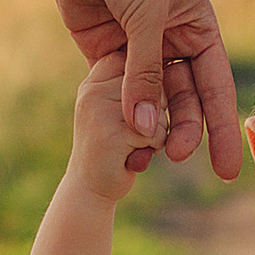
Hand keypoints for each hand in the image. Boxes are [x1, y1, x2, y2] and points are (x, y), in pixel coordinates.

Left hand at [0, 0, 242, 175]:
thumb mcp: (147, 17)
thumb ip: (145, 76)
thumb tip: (145, 130)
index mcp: (197, 26)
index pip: (214, 86)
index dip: (220, 128)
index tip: (224, 170)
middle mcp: (170, 39)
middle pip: (183, 99)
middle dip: (183, 130)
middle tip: (175, 157)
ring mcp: (135, 44)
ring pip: (149, 98)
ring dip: (150, 124)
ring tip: (148, 149)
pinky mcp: (102, 46)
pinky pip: (116, 86)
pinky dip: (119, 107)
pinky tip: (120, 129)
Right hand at [66, 51, 159, 203]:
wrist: (88, 189)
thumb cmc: (111, 146)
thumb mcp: (117, 108)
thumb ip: (135, 85)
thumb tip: (166, 71)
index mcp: (95, 78)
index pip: (140, 64)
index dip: (149, 90)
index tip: (132, 112)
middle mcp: (93, 88)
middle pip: (154, 85)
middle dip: (156, 113)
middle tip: (132, 132)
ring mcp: (99, 109)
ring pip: (157, 109)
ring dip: (155, 132)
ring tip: (130, 145)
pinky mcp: (112, 133)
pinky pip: (156, 133)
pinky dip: (153, 148)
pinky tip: (132, 157)